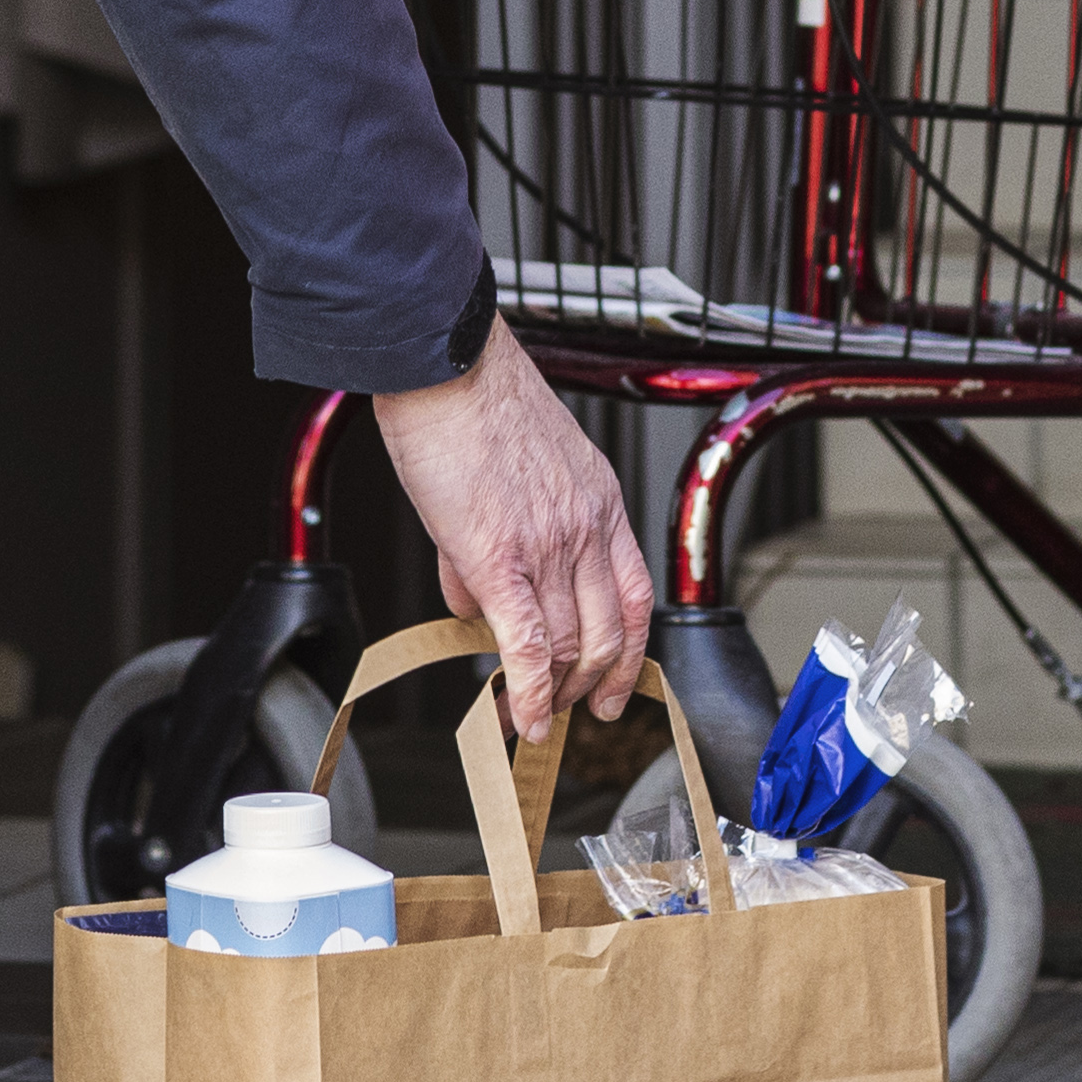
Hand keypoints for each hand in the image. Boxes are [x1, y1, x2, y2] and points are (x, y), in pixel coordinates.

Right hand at [372, 323, 653, 735]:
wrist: (446, 364)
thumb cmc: (473, 399)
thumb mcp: (525, 466)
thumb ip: (515, 533)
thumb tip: (477, 599)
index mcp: (600, 501)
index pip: (635, 596)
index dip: (629, 652)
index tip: (616, 685)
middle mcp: (587, 527)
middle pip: (605, 634)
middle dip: (590, 686)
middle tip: (570, 713)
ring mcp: (548, 546)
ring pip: (567, 647)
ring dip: (551, 694)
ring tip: (528, 716)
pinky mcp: (498, 558)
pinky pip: (526, 645)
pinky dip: (529, 692)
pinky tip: (522, 718)